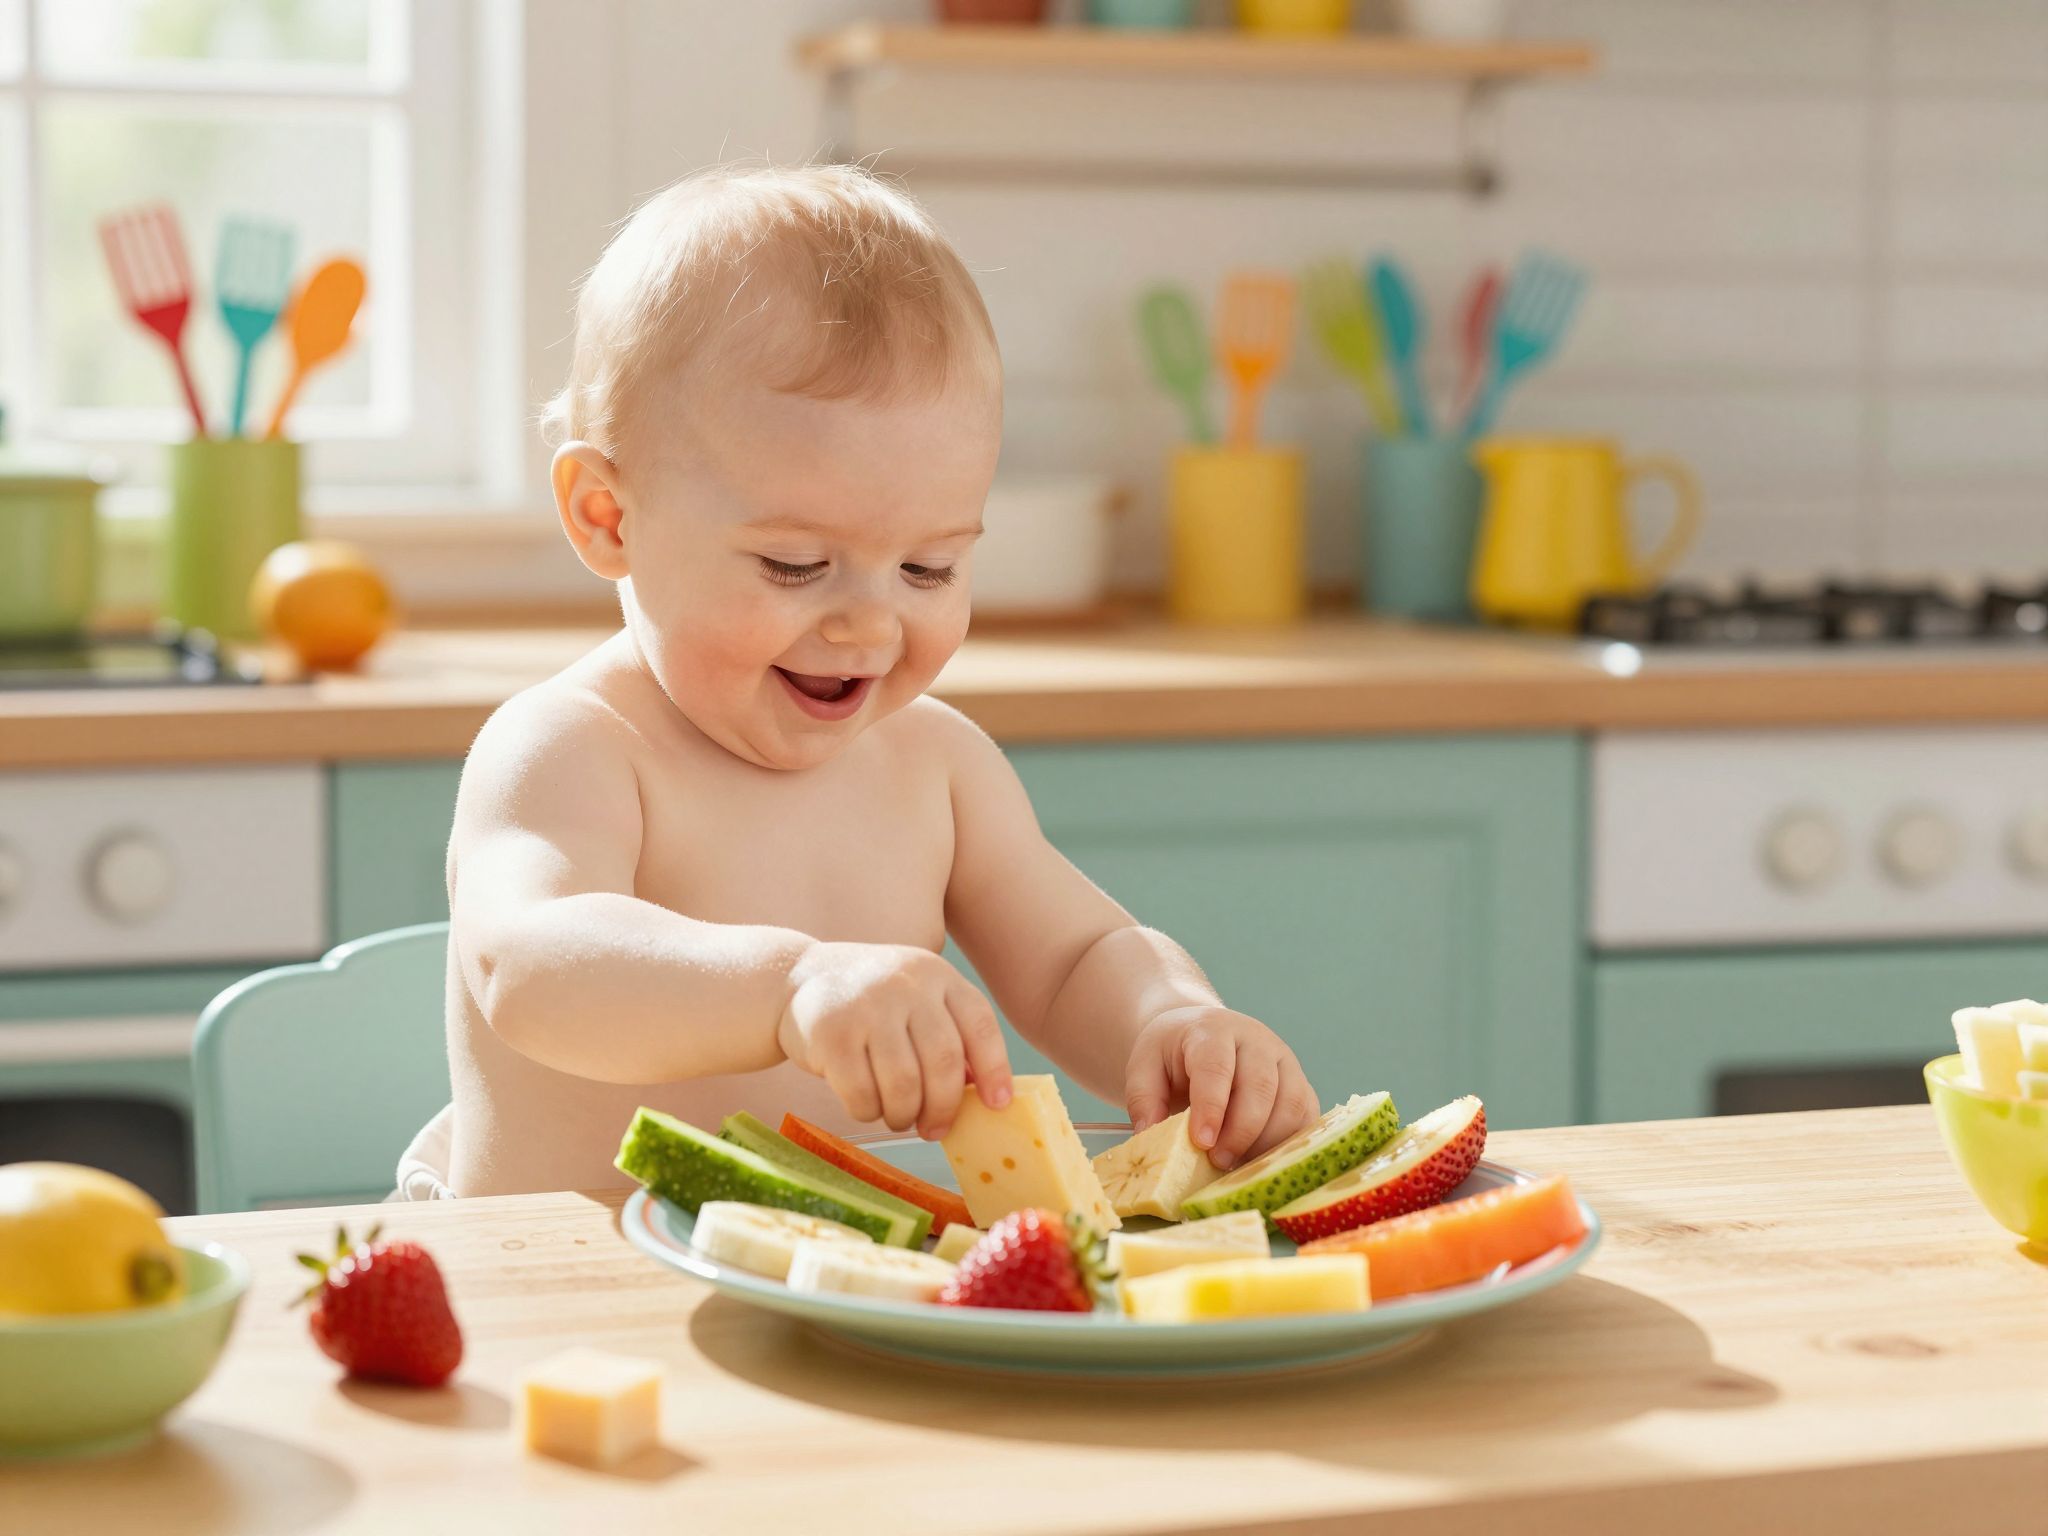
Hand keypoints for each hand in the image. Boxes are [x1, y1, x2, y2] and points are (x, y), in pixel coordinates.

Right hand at [776, 941, 1012, 1138]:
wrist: (798, 978)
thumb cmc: (871, 1003)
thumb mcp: (915, 999)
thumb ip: (948, 1034)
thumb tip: (981, 1093)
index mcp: (937, 975)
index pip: (979, 1025)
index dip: (994, 1070)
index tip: (996, 1105)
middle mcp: (906, 984)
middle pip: (943, 1062)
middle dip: (944, 1107)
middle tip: (935, 1129)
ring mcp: (867, 1006)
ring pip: (904, 1084)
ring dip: (904, 1114)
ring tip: (898, 1117)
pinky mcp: (832, 1033)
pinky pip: (862, 1093)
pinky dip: (868, 1111)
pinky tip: (867, 1105)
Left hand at [1124, 1005, 1316, 1170]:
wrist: (1201, 1035)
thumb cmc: (1173, 1055)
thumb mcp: (1144, 1066)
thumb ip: (1143, 1098)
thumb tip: (1150, 1136)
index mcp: (1213, 1031)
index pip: (1216, 1067)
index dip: (1211, 1107)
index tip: (1201, 1142)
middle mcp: (1256, 1041)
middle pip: (1260, 1086)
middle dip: (1240, 1131)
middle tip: (1217, 1162)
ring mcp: (1284, 1062)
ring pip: (1290, 1104)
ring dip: (1267, 1143)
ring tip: (1237, 1166)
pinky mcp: (1300, 1085)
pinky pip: (1307, 1119)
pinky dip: (1288, 1146)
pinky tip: (1261, 1163)